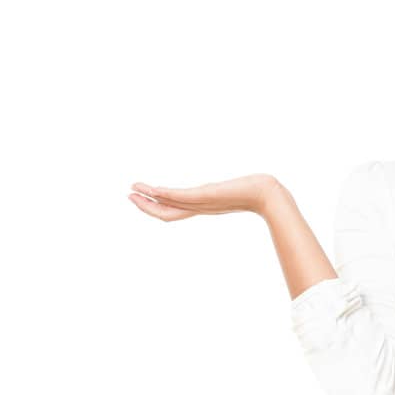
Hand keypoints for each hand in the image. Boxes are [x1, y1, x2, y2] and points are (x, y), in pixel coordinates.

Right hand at [127, 173, 278, 219]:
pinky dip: (166, 195)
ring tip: (133, 191)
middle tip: (129, 195)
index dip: (154, 205)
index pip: (172, 209)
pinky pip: (182, 197)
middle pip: (166, 212)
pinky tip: (154, 190)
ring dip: (150, 200)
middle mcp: (199, 207)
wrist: (266, 194)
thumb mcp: (232, 187)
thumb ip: (223, 186)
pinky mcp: (207, 196)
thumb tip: (221, 182)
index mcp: (201, 206)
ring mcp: (202, 203)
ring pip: (170, 206)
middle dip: (146, 205)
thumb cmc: (254, 191)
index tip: (139, 195)